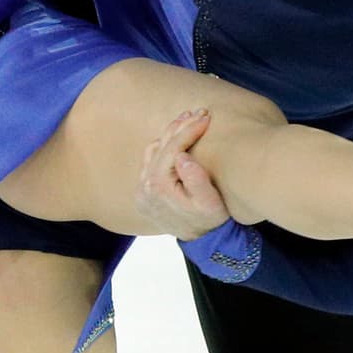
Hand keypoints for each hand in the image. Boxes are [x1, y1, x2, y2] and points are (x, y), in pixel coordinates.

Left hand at [135, 109, 230, 240]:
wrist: (203, 241)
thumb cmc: (210, 220)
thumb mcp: (210, 203)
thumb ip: (197, 180)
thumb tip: (182, 157)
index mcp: (159, 187)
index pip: (173, 148)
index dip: (190, 130)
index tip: (206, 117)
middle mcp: (144, 187)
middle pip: (161, 146)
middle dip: (181, 126)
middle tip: (199, 112)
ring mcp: (141, 189)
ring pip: (153, 150)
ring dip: (170, 134)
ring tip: (188, 120)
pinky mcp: (143, 191)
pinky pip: (150, 161)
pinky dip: (162, 147)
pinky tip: (176, 138)